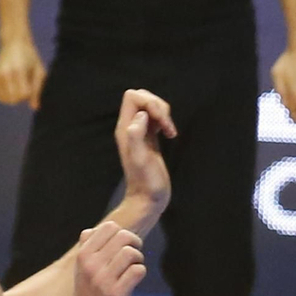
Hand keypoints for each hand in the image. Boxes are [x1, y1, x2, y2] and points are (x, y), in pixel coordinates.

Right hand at [0, 34, 45, 107]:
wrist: (14, 43)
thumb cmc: (30, 57)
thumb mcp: (39, 71)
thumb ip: (38, 89)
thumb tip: (35, 108)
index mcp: (18, 71)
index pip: (23, 94)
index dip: (30, 94)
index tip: (32, 85)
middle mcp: (5, 74)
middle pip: (14, 99)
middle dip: (22, 97)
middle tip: (26, 85)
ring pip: (6, 100)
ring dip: (14, 97)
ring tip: (19, 85)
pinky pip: (0, 97)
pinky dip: (7, 96)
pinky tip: (12, 86)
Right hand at [70, 220, 145, 295]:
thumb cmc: (88, 294)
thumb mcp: (80, 269)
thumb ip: (87, 249)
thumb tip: (91, 230)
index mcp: (83, 255)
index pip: (110, 226)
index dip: (123, 233)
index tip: (124, 246)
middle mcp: (91, 265)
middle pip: (123, 236)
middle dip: (134, 244)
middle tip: (133, 257)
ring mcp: (103, 280)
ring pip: (131, 252)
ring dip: (138, 259)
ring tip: (132, 269)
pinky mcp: (116, 294)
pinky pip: (138, 271)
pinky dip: (140, 273)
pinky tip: (133, 280)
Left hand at [113, 86, 174, 222]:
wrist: (148, 198)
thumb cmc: (146, 182)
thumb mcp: (140, 159)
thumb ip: (136, 136)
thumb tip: (142, 116)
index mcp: (125, 129)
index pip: (133, 97)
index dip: (150, 102)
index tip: (160, 121)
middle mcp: (130, 127)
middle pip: (142, 97)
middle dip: (158, 105)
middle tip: (166, 126)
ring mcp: (140, 132)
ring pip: (151, 106)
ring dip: (164, 113)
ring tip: (170, 131)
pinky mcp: (150, 138)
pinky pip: (156, 118)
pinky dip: (165, 121)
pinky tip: (170, 134)